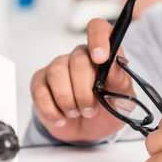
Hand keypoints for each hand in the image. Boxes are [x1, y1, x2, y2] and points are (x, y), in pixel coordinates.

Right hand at [30, 18, 134, 142]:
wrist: (87, 133)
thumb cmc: (106, 111)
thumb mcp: (122, 102)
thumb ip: (121, 82)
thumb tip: (115, 65)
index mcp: (101, 54)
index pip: (98, 28)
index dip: (98, 38)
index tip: (100, 58)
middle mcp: (78, 56)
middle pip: (77, 60)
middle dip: (84, 91)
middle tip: (90, 110)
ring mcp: (57, 67)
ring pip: (57, 73)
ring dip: (67, 100)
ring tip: (76, 113)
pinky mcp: (40, 82)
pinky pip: (40, 91)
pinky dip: (51, 110)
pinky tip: (62, 118)